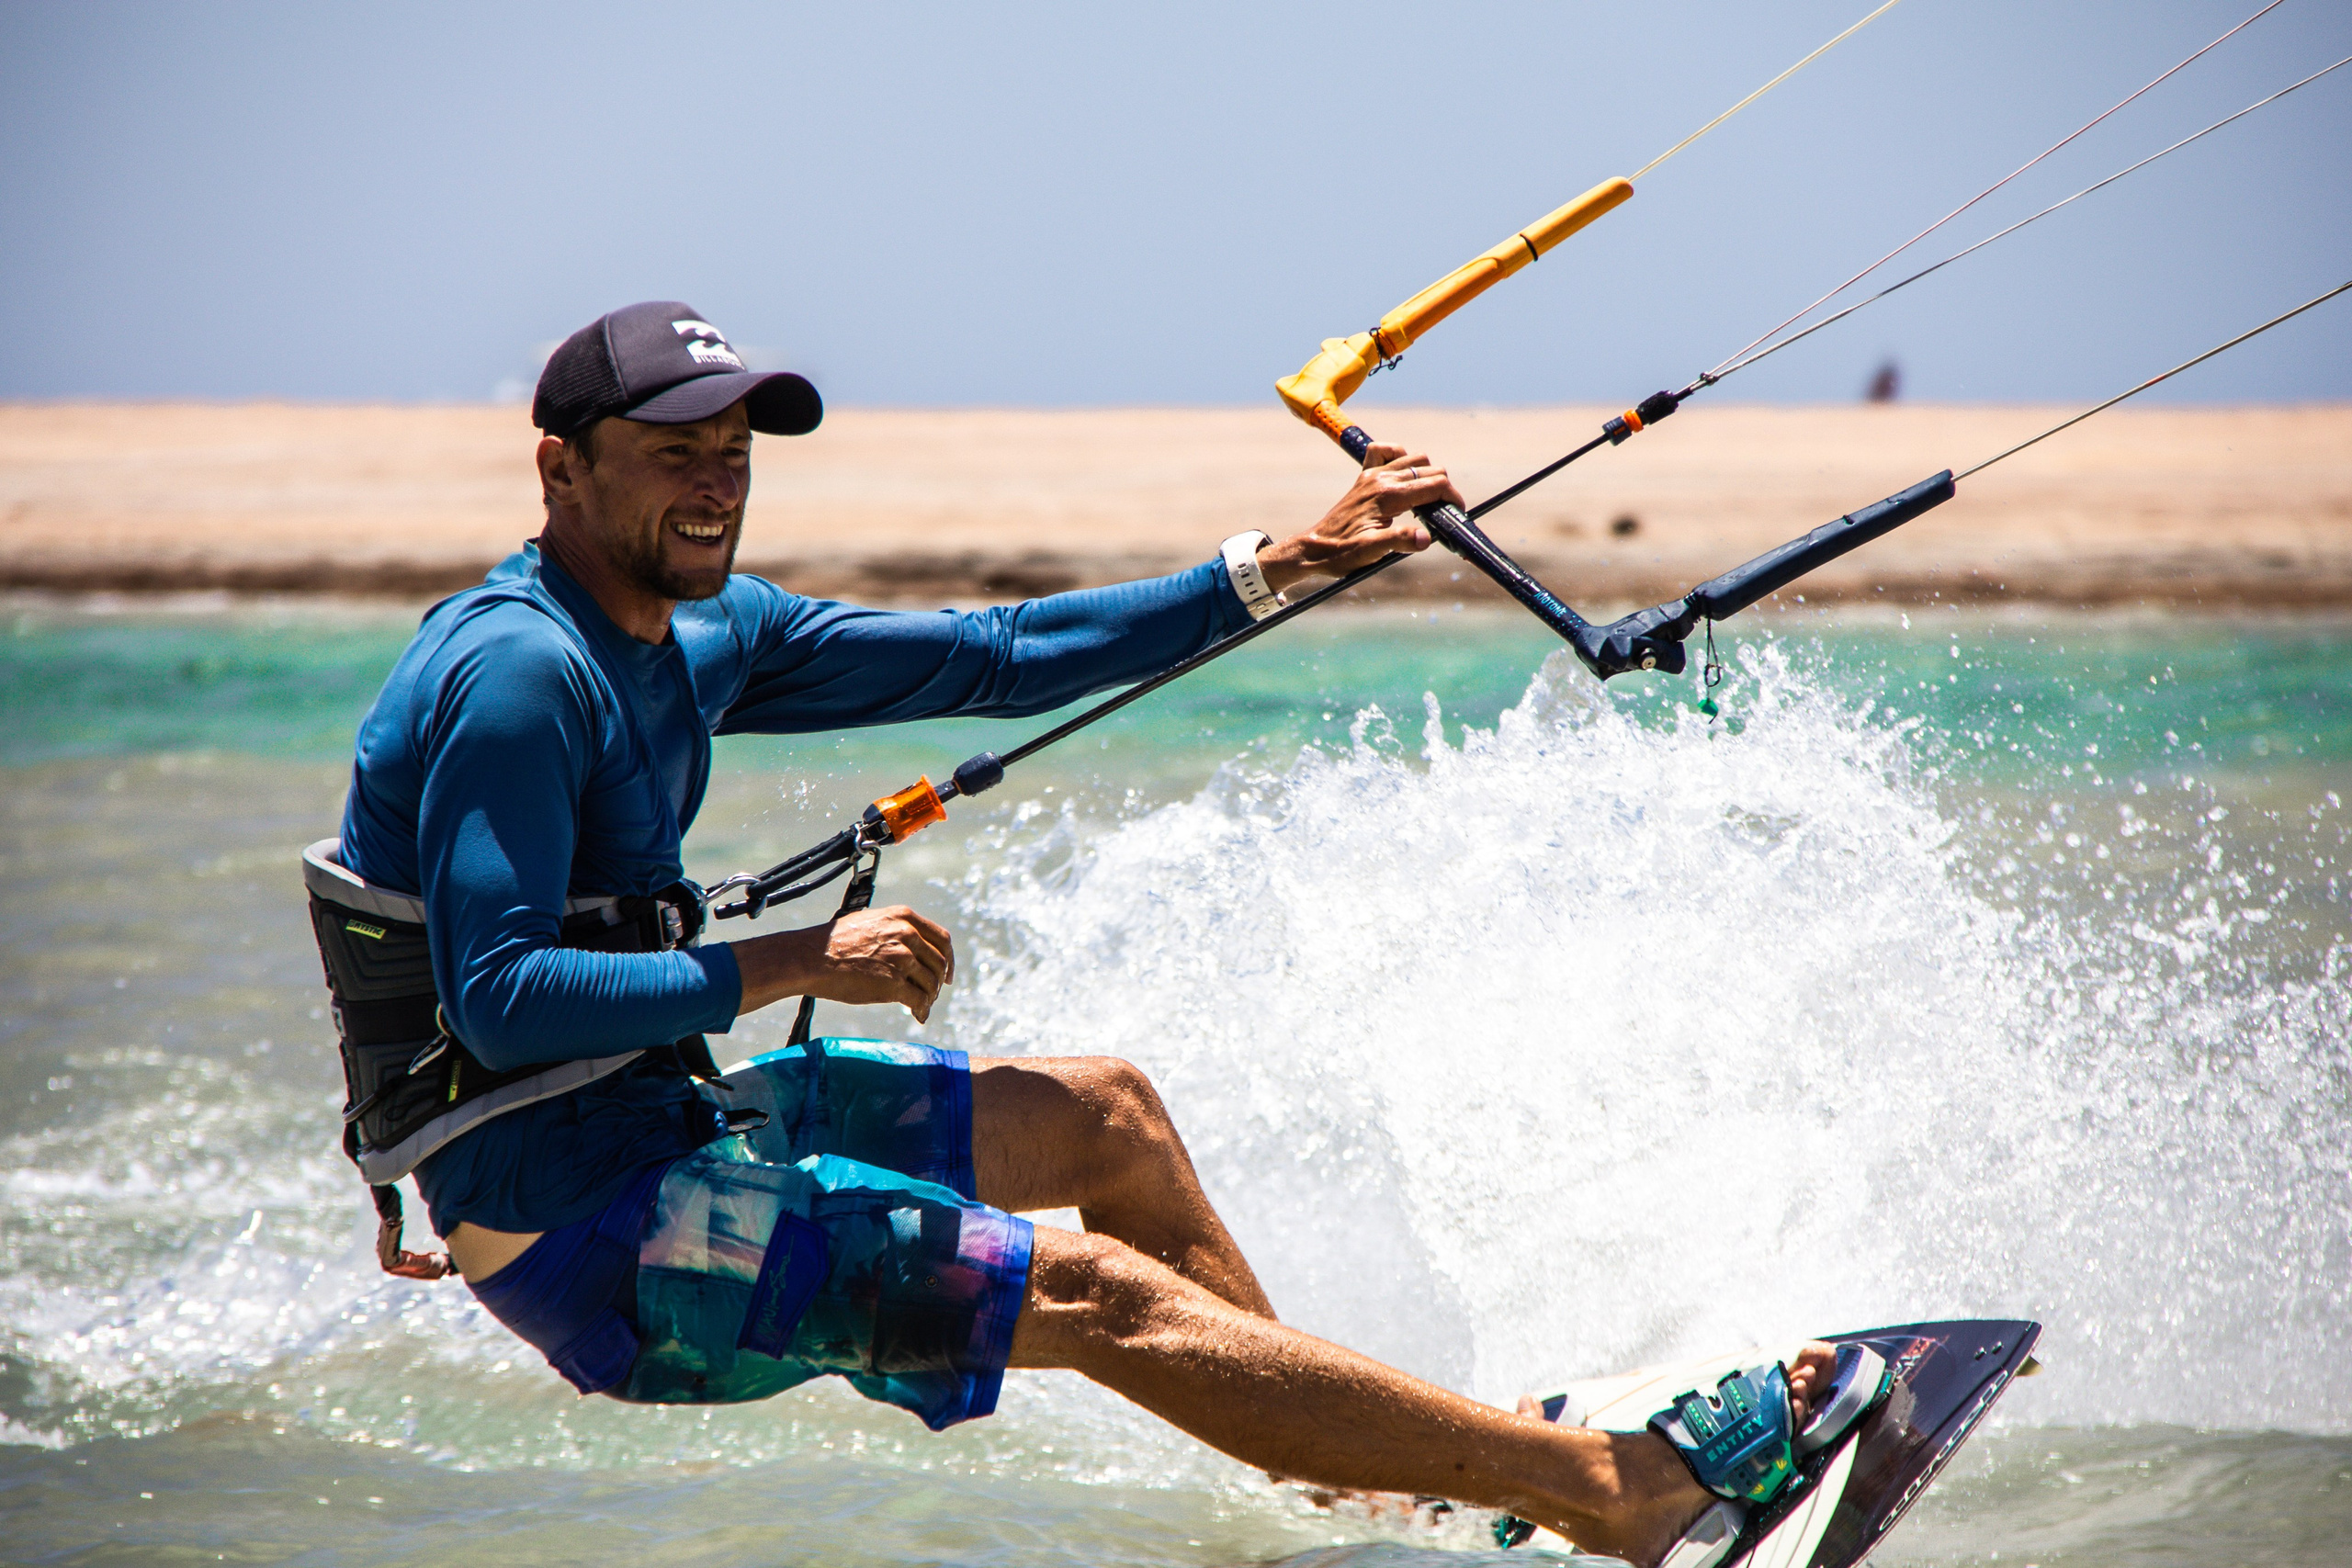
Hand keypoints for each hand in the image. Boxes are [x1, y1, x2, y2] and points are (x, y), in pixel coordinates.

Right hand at [732, 904, 956, 1023]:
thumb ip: (895, 931)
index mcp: (903, 917)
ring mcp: (902, 959)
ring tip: (921, 1006)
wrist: (810, 958)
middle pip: (939, 963)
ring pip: (931, 983)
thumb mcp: (870, 922)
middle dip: (939, 982)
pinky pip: (919, 1000)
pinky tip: (918, 1015)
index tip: (948, 974)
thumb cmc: (833, 943)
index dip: (949, 959)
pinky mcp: (893, 984)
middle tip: (933, 994)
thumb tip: (910, 947)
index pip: (942, 939)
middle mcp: (907, 935)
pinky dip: (922, 1010)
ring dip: (929, 998)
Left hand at [1257, 443, 1463, 595]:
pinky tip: (1403, 476)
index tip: (1457, 514)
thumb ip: (1400, 542)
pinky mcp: (1364, 477)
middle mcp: (1381, 479)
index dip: (1453, 498)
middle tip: (1442, 513)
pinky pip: (1384, 451)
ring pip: (1414, 458)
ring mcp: (1372, 474)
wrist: (1315, 549)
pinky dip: (1399, 456)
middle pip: (1430, 469)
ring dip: (1427, 474)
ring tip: (1427, 500)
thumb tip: (1426, 539)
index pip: (1436, 485)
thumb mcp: (1373, 553)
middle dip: (1445, 488)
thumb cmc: (1343, 553)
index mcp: (1389, 496)